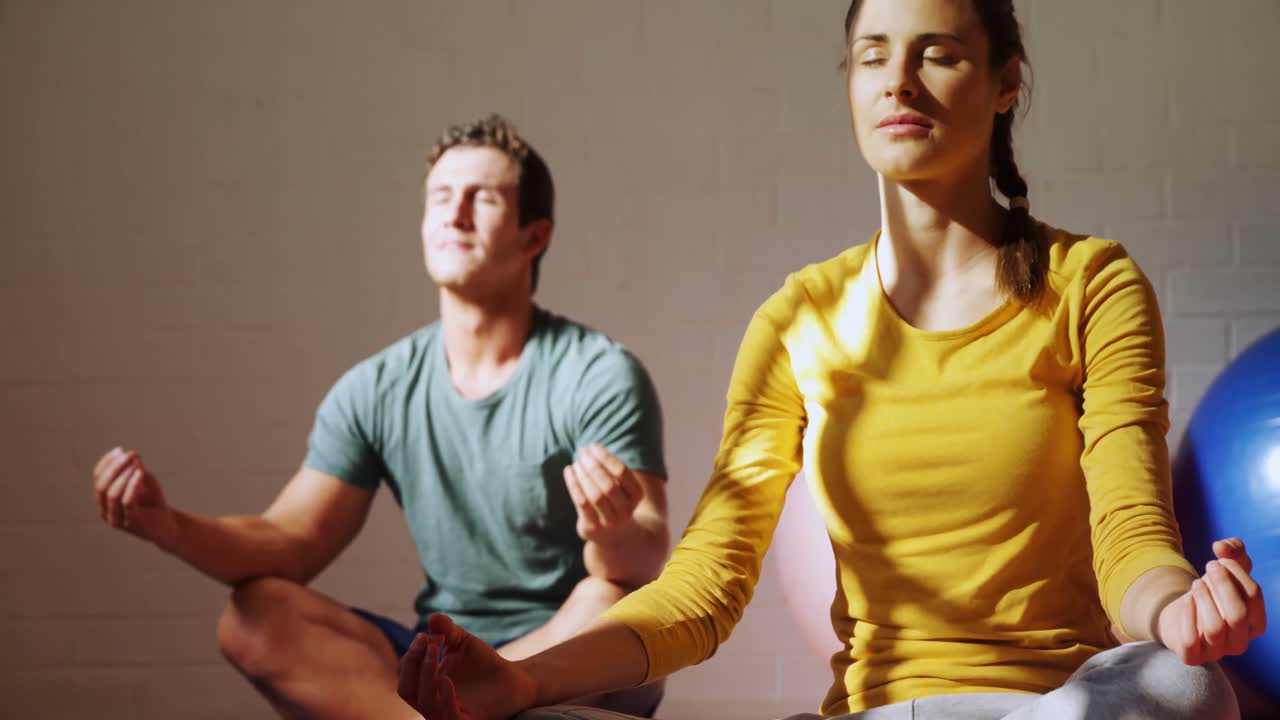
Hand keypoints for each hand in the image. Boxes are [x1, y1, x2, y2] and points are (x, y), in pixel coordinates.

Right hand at [91, 447, 177, 547]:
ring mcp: (117, 519)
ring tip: (137, 464)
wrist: (166, 525)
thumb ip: (137, 470)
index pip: (98, 478)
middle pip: (101, 486)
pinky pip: (127, 502)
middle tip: (129, 455)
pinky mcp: (132, 522)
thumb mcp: (145, 482)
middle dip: (114, 467)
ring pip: (112, 494)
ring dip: (124, 475)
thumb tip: (131, 456)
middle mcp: (105, 511)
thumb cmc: (153, 502)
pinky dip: (133, 485)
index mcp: (103, 500)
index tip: (120, 450)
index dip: (107, 462)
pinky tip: (140, 473)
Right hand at [398, 614, 537, 719]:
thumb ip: (447, 629)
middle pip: (407, 690)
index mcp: (426, 684)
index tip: (426, 635)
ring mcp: (447, 714)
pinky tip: (446, 679)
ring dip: (426, 674)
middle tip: (429, 642)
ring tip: (437, 650)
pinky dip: (445, 699)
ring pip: (423, 702)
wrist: (512, 679)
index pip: (406, 673)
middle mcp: (431, 702)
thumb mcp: (462, 642)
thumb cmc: (483, 663)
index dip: (412, 654)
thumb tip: (433, 617)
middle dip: (413, 664)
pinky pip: (448, 717)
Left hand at [562, 444, 642, 541]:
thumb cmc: (614, 500)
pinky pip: (581, 504)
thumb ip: (608, 468)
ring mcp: (610, 521)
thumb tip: (589, 449)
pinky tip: (568, 471)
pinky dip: (573, 485)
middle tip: (582, 453)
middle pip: (608, 485)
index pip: (622, 472)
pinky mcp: (593, 527)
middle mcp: (626, 510)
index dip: (606, 457)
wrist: (614, 535)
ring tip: (576, 463)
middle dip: (593, 466)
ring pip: (595, 495)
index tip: (593, 446)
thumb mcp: (619, 485)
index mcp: (637, 494)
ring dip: (583, 476)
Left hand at [1156, 538, 1266, 664]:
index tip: (1220, 559)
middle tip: (1209, 565)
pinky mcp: (1192, 657)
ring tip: (1196, 583)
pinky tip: (1186, 599)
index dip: (1237, 572)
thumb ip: (1232, 551)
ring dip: (1204, 598)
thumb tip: (1221, 546)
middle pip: (1238, 613)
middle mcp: (1240, 642)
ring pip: (1216, 627)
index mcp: (1255, 623)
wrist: (1179, 614)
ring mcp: (1217, 652)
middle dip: (1223, 584)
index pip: (1254, 596)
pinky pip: (1190, 642)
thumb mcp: (1225, 569)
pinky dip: (1187, 616)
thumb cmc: (1211, 592)